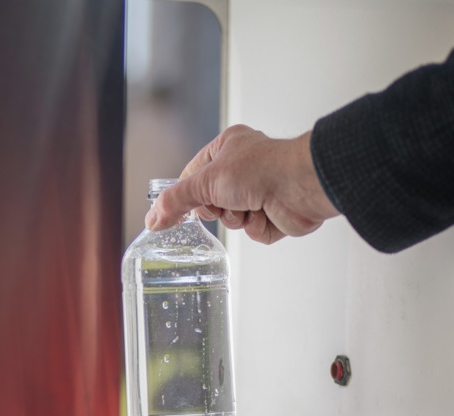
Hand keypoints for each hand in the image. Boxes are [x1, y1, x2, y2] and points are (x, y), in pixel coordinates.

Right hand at [144, 125, 340, 243]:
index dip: (186, 194)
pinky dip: (257, 226)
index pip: (193, 174)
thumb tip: (152, 220)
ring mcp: (260, 191)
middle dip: (218, 208)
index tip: (177, 210)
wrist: (301, 185)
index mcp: (226, 148)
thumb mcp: (206, 181)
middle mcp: (244, 167)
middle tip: (225, 201)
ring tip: (251, 205)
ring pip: (232, 219)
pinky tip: (266, 213)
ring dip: (238, 217)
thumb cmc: (261, 169)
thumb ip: (176, 201)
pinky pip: (252, 230)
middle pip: (211, 202)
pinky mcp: (274, 213)